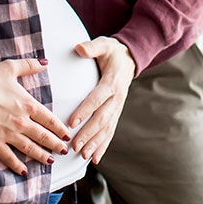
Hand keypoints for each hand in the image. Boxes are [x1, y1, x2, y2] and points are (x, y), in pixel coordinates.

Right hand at [0, 58, 70, 174]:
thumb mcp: (10, 67)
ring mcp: (9, 133)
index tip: (66, 135)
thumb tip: (45, 62)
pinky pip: (9, 157)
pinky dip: (17, 165)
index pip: (49, 119)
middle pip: (43, 136)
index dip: (59, 128)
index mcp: (28, 104)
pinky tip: (24, 172)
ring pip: (30, 148)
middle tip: (64, 151)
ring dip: (42, 156)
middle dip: (55, 144)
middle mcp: (22, 121)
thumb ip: (29, 65)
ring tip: (51, 161)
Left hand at [69, 36, 135, 163]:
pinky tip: (95, 159)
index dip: (85, 110)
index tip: (71, 122)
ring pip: (107, 129)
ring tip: (83, 155)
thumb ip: (92, 47)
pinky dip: (103, 146)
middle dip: (88, 133)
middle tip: (74, 146)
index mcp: (112, 82)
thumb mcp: (104, 44)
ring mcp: (118, 107)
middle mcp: (117, 98)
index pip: (97, 98)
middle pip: (102, 118)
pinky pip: (110, 132)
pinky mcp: (116, 113)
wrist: (130, 58)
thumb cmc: (112, 51)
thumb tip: (80, 48)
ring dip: (95, 143)